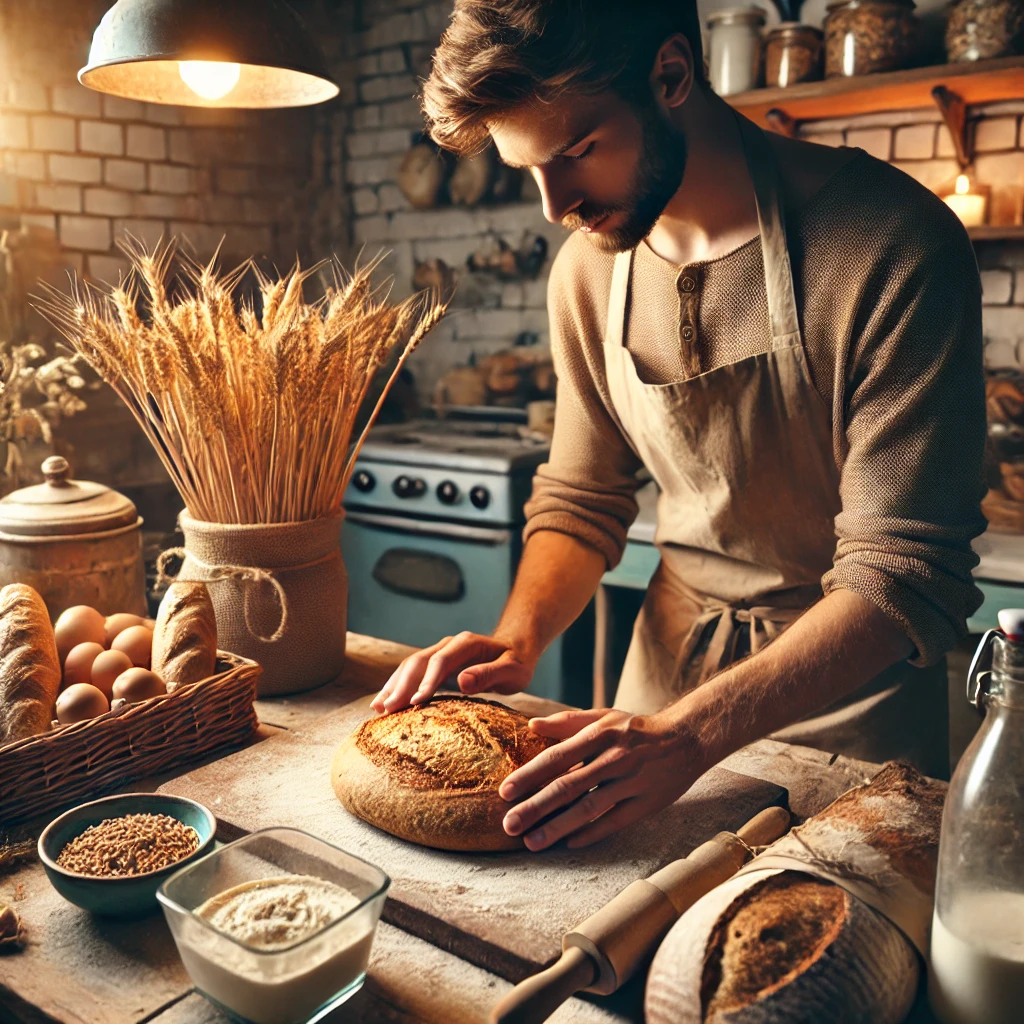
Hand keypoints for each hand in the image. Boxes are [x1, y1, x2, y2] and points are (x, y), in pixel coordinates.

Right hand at [370, 632, 534, 712]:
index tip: (415, 702)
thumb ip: (489, 675)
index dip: (426, 681)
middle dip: (400, 686)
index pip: (440, 661)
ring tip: (377, 709)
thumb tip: (462, 682)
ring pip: (409, 667)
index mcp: (465, 644)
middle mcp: (448, 645)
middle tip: (386, 710)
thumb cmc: (516, 663)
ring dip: (392, 686)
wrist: (515, 650)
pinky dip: (397, 687)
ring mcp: (439, 653)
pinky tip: (385, 703)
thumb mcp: (512, 670)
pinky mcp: (435, 665)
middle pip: (418, 662)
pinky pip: (412, 674)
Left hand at [498, 707, 702, 850]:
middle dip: (536, 807)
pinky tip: (569, 844)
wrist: (686, 738)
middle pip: (568, 786)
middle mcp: (614, 758)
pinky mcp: (646, 803)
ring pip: (589, 808)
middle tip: (509, 824)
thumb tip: (531, 725)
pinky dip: (591, 833)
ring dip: (557, 827)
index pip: (557, 757)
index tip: (505, 791)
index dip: (530, 775)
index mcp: (600, 734)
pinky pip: (614, 821)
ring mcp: (631, 782)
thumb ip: (567, 722)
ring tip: (532, 842)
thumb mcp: (604, 717)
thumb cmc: (636, 729)